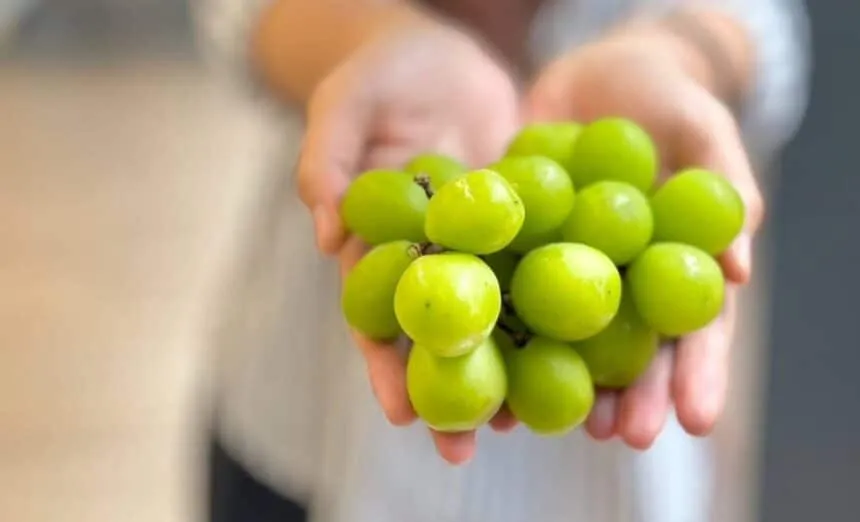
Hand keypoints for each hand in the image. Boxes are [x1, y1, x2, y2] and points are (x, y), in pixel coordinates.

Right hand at [296, 18, 520, 463]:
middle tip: (468, 446)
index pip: (375, 314)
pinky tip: (586, 344)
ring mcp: (482, 246)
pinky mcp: (527, 224)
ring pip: (496, 315)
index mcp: (380, 243)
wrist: (443, 51)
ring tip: (534, 420)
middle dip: (450, 389)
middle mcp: (432, 256)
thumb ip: (327, 156)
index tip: (401, 412)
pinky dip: (560, 307)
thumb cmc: (380, 73)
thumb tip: (325, 231)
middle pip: (438, 332)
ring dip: (510, 367)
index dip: (385, 364)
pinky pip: (543, 267)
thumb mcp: (347, 102)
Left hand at [524, 28, 763, 448]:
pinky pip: (505, 294)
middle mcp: (621, 280)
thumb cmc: (664, 97)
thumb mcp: (700, 126)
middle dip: (631, 395)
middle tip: (625, 437)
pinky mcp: (515, 251)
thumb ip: (723, 182)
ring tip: (552, 423)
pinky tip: (484, 366)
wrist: (593, 75)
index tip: (695, 419)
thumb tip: (739, 265)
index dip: (696, 372)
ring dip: (560, 382)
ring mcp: (566, 270)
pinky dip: (494, 330)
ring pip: (565, 336)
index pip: (693, 326)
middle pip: (630, 347)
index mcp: (673, 263)